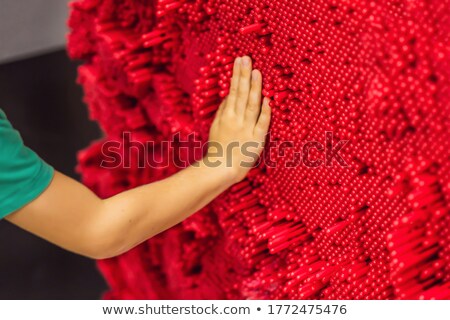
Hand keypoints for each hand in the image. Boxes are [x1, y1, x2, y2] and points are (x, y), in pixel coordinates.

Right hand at [205, 56, 270, 182]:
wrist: (222, 169)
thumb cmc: (218, 148)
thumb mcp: (215, 127)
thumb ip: (223, 110)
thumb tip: (229, 95)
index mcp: (227, 116)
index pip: (233, 91)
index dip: (237, 75)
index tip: (240, 60)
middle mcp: (237, 120)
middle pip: (241, 94)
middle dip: (244, 75)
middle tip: (246, 58)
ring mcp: (247, 129)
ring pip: (252, 105)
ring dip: (255, 88)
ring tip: (257, 72)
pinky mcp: (257, 139)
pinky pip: (262, 124)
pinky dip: (265, 112)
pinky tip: (268, 100)